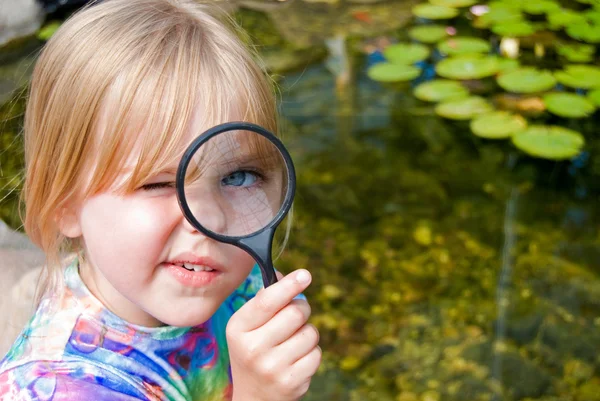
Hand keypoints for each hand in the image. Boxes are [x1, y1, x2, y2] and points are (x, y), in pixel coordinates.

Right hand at [226, 269, 320, 400]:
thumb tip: (284, 275)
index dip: (289, 285)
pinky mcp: (291, 382)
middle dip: (302, 309)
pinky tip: (296, 360)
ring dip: (307, 333)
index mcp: (238, 328)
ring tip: (291, 343)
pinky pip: (316, 354)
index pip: (267, 301)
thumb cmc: (254, 350)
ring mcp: (272, 368)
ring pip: (310, 333)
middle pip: (296, 313)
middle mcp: (252, 349)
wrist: (254, 397)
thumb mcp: (248, 326)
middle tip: (296, 315)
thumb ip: (265, 300)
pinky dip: (311, 353)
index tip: (305, 274)